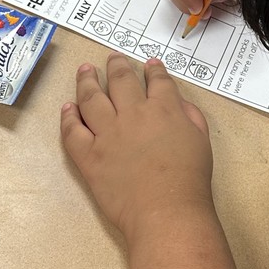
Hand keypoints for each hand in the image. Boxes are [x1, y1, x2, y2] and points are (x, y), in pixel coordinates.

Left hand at [61, 53, 213, 238]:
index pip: (158, 80)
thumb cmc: (189, 181)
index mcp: (164, 109)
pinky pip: (72, 131)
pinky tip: (67, 108)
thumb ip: (191, 117)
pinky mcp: (89, 155)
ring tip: (84, 71)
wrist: (165, 211)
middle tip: (112, 57)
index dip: (154, 69)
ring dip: (87, 81)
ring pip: (92, 98)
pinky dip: (68, 117)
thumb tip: (177, 103)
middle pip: (121, 80)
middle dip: (117, 65)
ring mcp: (107, 133)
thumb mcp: (201, 141)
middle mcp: (133, 114)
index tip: (149, 63)